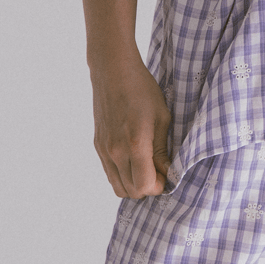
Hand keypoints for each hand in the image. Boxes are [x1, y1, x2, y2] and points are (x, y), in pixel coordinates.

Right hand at [89, 56, 171, 198]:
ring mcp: (104, 150)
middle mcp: (116, 151)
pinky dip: (122, 175)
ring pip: (118, 186)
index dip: (159, 186)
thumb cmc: (142, 90)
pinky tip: (133, 160)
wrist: (114, 72)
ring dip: (134, 184)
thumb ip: (163, 149)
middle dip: (148, 187)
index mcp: (135, 144)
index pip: (144, 185)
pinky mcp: (97, 146)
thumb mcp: (162, 117)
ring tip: (147, 167)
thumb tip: (167, 172)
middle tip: (159, 172)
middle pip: (131, 191)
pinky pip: (109, 173)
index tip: (167, 174)